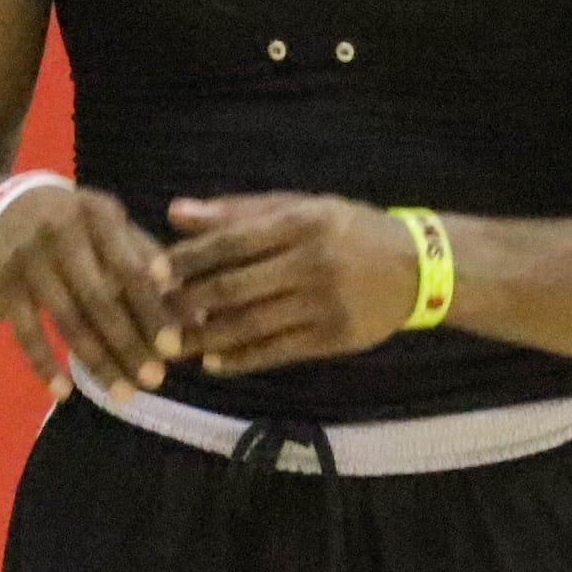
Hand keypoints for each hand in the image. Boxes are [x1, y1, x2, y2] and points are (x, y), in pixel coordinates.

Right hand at [0, 183, 178, 398]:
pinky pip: (23, 331)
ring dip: (96, 361)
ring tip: (122, 394)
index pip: (131, 269)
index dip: (152, 308)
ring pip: (65, 320)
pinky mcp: (4, 284)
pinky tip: (63, 392)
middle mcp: (62, 234)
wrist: (11, 208)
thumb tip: (194, 314)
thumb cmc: (82, 225)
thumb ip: (151, 265)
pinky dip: (42, 364)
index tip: (174, 346)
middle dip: (128, 343)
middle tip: (154, 380)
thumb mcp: (116, 228)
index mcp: (100, 215)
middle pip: (98, 298)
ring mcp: (29, 260)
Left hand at [161, 194, 424, 374]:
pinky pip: (276, 352)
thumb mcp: (301, 208)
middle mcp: (313, 262)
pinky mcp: (333, 337)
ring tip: (173, 347)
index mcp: (303, 222)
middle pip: (236, 286)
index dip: (189, 258)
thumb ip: (238, 212)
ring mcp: (324, 303)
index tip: (152, 273)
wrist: (418, 267)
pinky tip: (213, 363)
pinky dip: (240, 358)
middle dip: (188, 304)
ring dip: (206, 338)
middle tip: (155, 316)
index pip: (233, 241)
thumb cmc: (349, 231)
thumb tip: (176, 212)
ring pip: (251, 324)